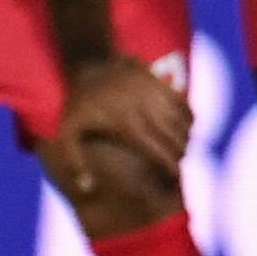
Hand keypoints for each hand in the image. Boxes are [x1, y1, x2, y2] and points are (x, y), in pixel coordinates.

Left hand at [59, 54, 192, 178]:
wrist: (90, 65)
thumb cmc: (80, 106)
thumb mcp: (67, 133)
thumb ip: (75, 163)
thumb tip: (87, 189)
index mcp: (128, 127)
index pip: (162, 155)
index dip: (172, 170)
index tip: (173, 178)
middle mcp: (146, 111)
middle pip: (178, 141)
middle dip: (181, 156)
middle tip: (176, 165)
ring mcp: (155, 95)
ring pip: (184, 123)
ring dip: (186, 138)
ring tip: (180, 149)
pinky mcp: (160, 83)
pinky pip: (184, 104)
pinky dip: (189, 118)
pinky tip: (184, 127)